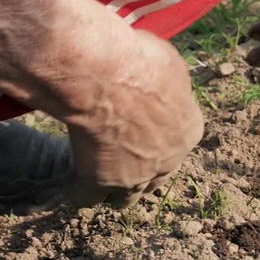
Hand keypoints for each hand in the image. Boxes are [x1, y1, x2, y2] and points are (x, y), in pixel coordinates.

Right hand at [63, 28, 203, 207]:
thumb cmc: (139, 61)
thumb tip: (160, 80)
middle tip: (119, 155)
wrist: (107, 76)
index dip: (155, 138)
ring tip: (95, 172)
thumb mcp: (169, 65)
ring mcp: (136, 176)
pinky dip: (78, 190)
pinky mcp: (101, 182)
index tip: (137, 127)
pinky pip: (86, 198)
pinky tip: (69, 179)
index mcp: (189, 131)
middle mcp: (169, 160)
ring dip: (114, 188)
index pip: (176, 145)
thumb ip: (168, 83)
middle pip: (156, 179)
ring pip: (126, 198)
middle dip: (140, 170)